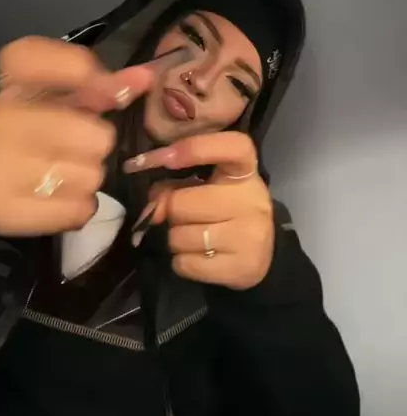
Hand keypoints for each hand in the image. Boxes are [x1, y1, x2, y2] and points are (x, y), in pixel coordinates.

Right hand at [0, 36, 152, 235]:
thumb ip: (107, 88)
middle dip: (97, 145)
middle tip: (79, 149)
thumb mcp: (71, 106)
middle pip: (92, 134)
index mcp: (9, 87)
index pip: (28, 56)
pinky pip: (77, 209)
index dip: (72, 65)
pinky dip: (79, 208)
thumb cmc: (43, 137)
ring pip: (89, 176)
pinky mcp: (0, 208)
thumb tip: (147, 78)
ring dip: (89, 179)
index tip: (99, 82)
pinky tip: (61, 198)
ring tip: (67, 175)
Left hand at [124, 132, 273, 289]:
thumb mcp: (207, 187)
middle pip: (181, 203)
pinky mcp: (242, 267)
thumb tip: (152, 204)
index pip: (231, 147)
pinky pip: (185, 264)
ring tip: (194, 237)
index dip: (195, 148)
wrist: (262, 254)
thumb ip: (176, 185)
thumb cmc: (226, 211)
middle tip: (184, 216)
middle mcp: (251, 199)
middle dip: (172, 212)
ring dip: (176, 239)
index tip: (166, 157)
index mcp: (244, 171)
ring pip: (179, 237)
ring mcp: (250, 235)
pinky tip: (199, 257)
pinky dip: (182, 263)